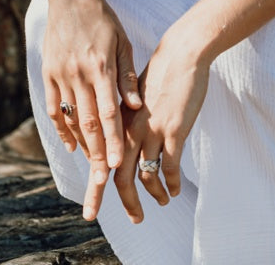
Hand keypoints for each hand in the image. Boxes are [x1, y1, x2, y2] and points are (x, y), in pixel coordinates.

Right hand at [42, 0, 142, 220]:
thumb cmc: (103, 20)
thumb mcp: (122, 43)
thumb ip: (127, 76)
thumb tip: (136, 106)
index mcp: (100, 66)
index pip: (107, 112)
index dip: (113, 140)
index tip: (119, 164)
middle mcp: (78, 73)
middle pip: (88, 122)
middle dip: (97, 153)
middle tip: (103, 179)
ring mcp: (60, 73)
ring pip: (70, 117)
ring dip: (81, 144)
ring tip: (92, 166)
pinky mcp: (48, 71)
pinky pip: (54, 106)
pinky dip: (61, 128)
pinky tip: (71, 144)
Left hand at [114, 30, 209, 222]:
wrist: (182, 53)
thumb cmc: (162, 73)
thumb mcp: (137, 96)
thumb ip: (130, 119)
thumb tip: (128, 141)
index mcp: (119, 121)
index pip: (101, 160)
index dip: (96, 187)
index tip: (92, 208)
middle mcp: (131, 129)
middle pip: (118, 176)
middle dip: (125, 203)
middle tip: (135, 221)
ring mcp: (152, 130)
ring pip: (145, 176)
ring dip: (154, 195)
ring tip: (162, 202)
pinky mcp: (174, 130)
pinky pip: (170, 168)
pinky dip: (172, 184)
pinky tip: (176, 190)